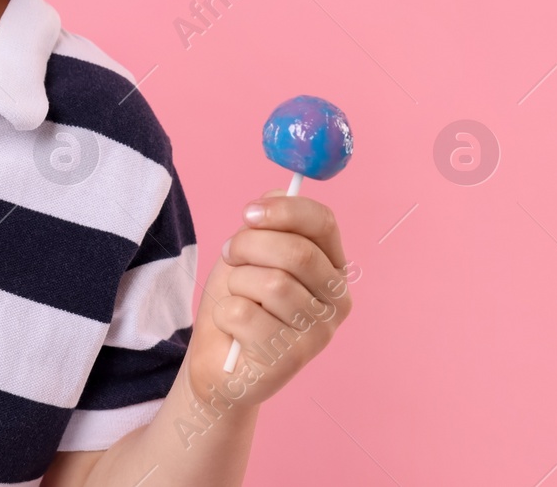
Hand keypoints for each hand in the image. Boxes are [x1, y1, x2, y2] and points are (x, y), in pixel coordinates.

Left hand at [183, 189, 352, 406]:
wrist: (218, 362)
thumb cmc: (238, 302)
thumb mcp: (250, 254)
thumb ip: (268, 225)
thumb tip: (276, 194)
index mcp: (332, 267)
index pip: (323, 222)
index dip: (284, 209)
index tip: (248, 213)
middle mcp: (337, 300)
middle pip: (296, 251)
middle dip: (249, 246)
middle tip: (231, 257)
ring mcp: (320, 332)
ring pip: (271, 282)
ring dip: (238, 284)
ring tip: (236, 297)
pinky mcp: (293, 359)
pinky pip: (246, 314)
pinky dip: (226, 314)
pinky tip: (234, 329)